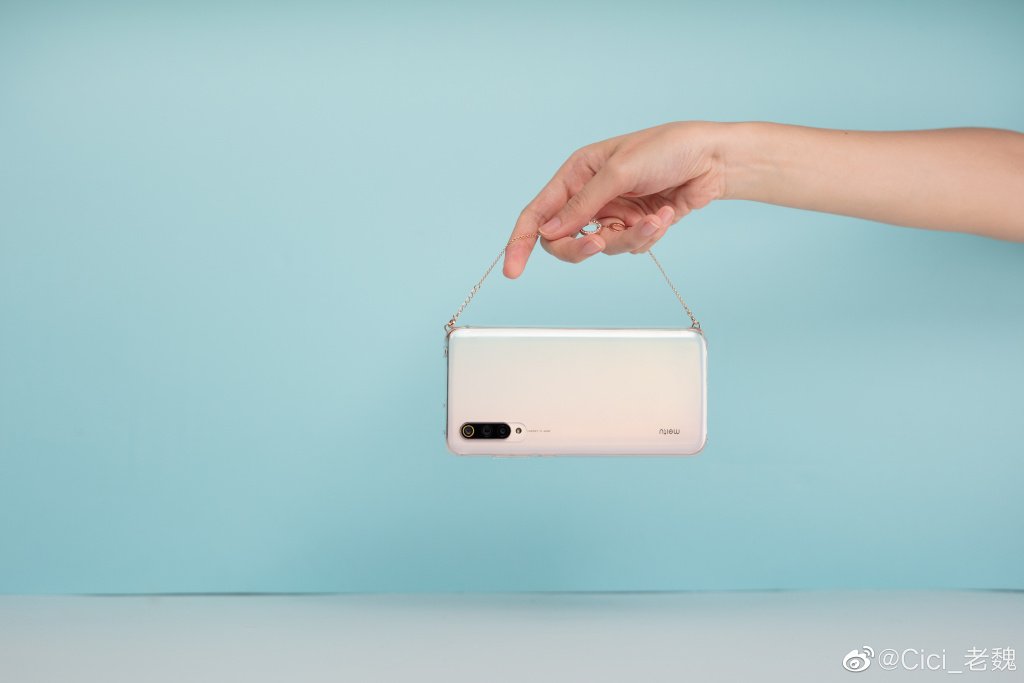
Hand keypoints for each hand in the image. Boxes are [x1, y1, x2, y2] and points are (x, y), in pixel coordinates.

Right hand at [503, 121, 727, 277]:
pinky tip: (666, 215)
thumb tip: (550, 231)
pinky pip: (630, 247)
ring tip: (655, 219)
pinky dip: (648, 235)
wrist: (712, 159)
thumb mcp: (619, 172)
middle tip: (599, 245)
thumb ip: (583, 204)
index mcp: (576, 174)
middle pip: (564, 240)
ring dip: (630, 237)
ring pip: (603, 248)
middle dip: (582, 247)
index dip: (521, 242)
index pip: (538, 213)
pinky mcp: (635, 225)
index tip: (512, 270)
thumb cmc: (667, 149)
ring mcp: (613, 213)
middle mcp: (590, 195)